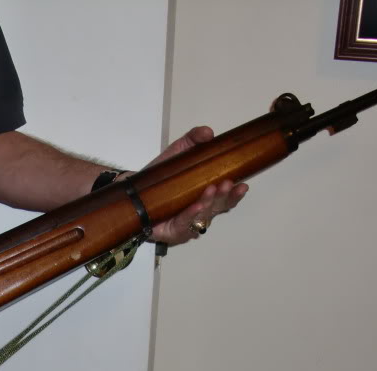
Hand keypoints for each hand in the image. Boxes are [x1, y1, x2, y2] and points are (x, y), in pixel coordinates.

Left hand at [141, 126, 248, 246]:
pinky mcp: (173, 232)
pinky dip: (191, 214)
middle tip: (227, 183)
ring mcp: (188, 224)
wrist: (134, 191)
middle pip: (218, 208)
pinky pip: (184, 224)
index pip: (225, 198)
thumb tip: (209, 133)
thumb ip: (193, 140)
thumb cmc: (160, 177)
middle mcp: (199, 212)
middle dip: (225, 197)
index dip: (235, 194)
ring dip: (209, 202)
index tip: (243, 185)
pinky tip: (196, 206)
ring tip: (211, 189)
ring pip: (203, 216)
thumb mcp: (178, 153)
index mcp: (205, 197)